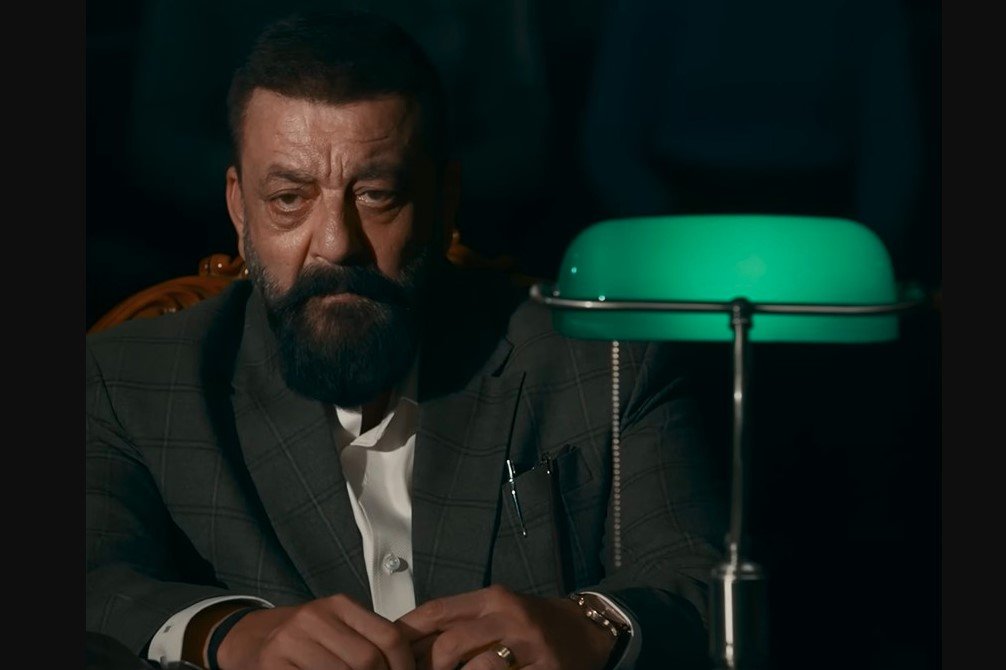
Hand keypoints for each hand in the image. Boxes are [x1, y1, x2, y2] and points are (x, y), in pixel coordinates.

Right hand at [215, 594, 414, 669]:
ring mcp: (291, 640)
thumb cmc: (304, 638)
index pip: (389, 636)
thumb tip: (406, 666)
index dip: (403, 665)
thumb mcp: (337, 627)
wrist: (250, 639)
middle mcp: (315, 617)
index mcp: (340, 605)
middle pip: (368, 659)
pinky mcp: (272, 663)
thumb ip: (366, 639)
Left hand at [397, 585, 616, 669]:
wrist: (585, 631)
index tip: (390, 652)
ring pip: (478, 668)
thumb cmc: (530, 624)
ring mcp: (529, 645)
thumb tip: (409, 642)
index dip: (408, 633)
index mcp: (492, 598)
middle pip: (451, 643)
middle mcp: (509, 617)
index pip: (437, 611)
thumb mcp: (496, 611)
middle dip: (428, 668)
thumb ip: (460, 621)